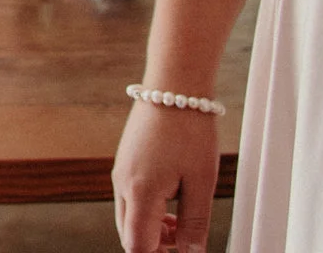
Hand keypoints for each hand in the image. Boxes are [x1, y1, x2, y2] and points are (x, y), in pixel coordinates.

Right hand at [111, 100, 219, 251]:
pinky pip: (130, 196)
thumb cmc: (189, 130)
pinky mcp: (125, 161)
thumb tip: (191, 252)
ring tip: (183, 220)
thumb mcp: (201, 183)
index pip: (138, 246)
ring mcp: (120, 171)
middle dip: (156, 245)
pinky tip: (172, 198)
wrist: (174, 86)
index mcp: (139, 193)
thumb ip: (194, 223)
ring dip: (153, 227)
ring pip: (129, 216)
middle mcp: (122, 184)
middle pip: (129, 234)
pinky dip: (148, 208)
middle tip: (186, 241)